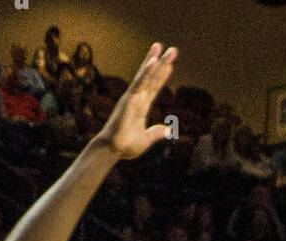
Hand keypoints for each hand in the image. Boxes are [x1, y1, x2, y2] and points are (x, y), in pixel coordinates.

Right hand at [96, 43, 176, 159]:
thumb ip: (156, 133)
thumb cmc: (125, 146)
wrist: (113, 150)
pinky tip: (153, 61)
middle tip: (172, 49)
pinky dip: (146, 72)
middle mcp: (137, 99)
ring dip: (154, 61)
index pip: (154, 88)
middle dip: (161, 63)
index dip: (162, 76)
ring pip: (145, 75)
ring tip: (160, 46)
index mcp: (141, 107)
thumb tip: (169, 130)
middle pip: (151, 77)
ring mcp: (133, 97)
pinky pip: (139, 83)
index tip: (170, 65)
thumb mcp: (146, 140)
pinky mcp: (129, 99)